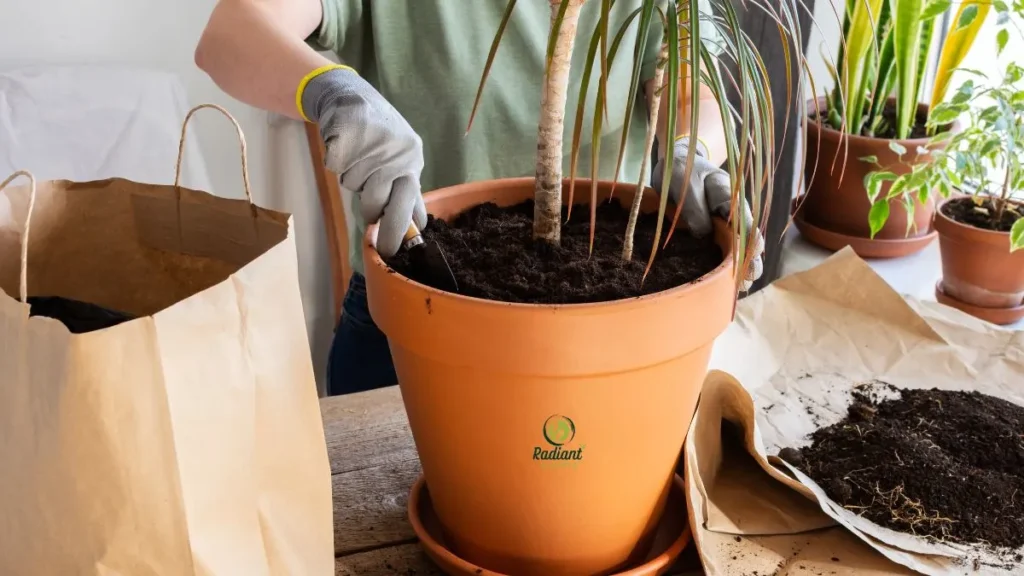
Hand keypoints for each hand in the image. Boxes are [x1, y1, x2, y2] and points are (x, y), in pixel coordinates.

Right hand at [302, 67, 425, 257]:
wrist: (351, 95)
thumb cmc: (380, 134)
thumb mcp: (401, 160)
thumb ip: (405, 189)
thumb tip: (417, 228)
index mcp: (412, 159)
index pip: (411, 202)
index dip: (402, 228)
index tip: (394, 250)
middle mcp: (395, 154)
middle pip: (381, 203)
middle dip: (380, 227)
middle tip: (379, 245)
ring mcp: (370, 146)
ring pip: (355, 188)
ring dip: (353, 183)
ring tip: (357, 162)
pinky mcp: (346, 138)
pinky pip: (338, 169)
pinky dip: (338, 164)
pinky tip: (345, 149)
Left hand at [652, 137, 764, 290]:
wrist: (676, 163)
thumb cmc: (682, 169)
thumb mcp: (686, 182)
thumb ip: (695, 207)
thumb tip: (703, 234)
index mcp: (731, 198)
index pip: (747, 223)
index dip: (750, 243)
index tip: (750, 258)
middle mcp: (733, 214)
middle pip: (749, 241)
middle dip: (750, 262)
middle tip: (746, 281)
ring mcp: (725, 226)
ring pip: (738, 251)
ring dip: (739, 270)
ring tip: (737, 290)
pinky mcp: (713, 235)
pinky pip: (722, 253)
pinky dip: (723, 269)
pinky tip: (721, 286)